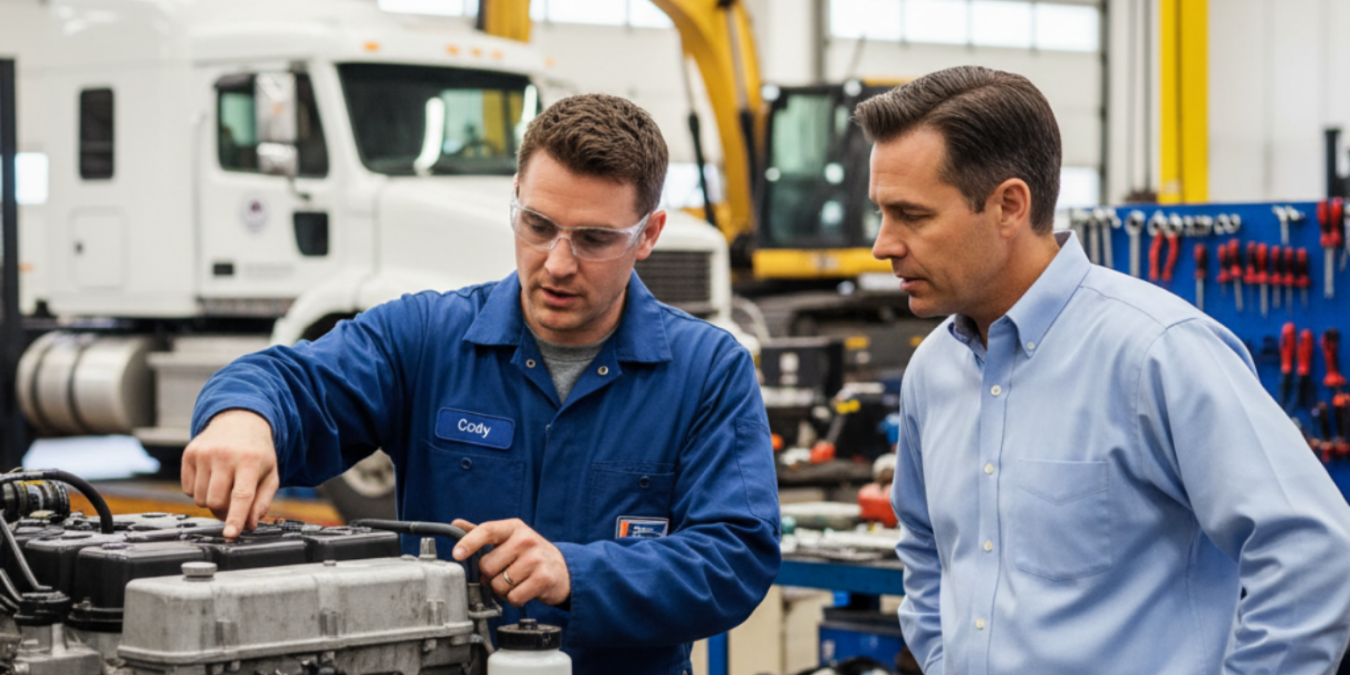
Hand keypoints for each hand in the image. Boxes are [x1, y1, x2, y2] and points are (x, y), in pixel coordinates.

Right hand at [181, 409, 279, 538]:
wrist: (240, 421)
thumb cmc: (257, 452)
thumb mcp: (270, 474)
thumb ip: (262, 501)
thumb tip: (249, 524)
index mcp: (250, 461)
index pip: (241, 495)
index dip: (235, 518)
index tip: (230, 534)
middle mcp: (225, 455)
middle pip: (216, 502)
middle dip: (224, 511)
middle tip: (233, 504)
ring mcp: (204, 454)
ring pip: (200, 499)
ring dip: (211, 501)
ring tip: (224, 485)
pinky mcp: (189, 454)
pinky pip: (188, 490)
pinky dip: (199, 491)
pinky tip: (211, 477)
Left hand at [452, 518, 570, 606]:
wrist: (562, 570)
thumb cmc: (530, 554)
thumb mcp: (509, 538)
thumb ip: (483, 533)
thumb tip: (456, 523)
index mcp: (514, 528)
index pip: (487, 530)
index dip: (469, 543)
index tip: (457, 554)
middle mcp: (526, 540)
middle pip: (488, 566)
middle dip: (490, 576)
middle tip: (502, 574)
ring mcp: (536, 559)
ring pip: (499, 585)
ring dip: (502, 590)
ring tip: (515, 582)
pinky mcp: (543, 578)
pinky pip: (514, 597)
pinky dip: (515, 599)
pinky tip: (524, 590)